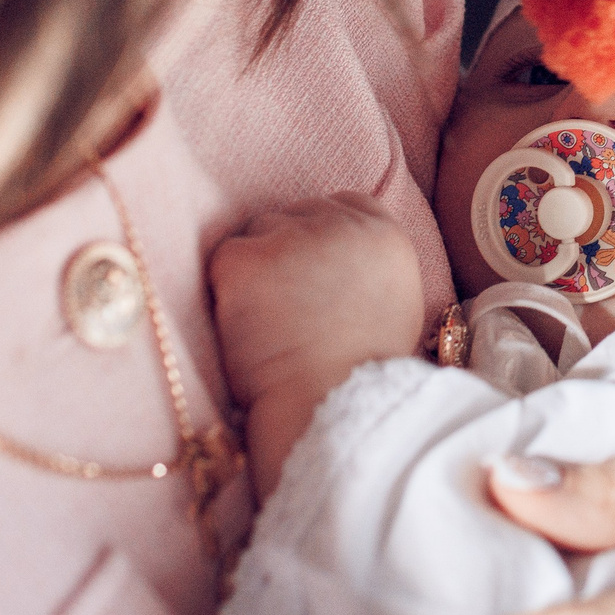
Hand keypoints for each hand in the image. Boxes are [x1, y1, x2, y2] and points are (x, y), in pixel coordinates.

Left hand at [209, 193, 425, 487]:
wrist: (332, 409)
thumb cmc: (360, 379)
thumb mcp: (392, 307)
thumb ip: (366, 268)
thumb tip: (331, 260)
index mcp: (384, 234)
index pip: (340, 205)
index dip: (318, 237)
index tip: (310, 275)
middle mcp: (341, 224)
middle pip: (292, 216)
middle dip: (282, 254)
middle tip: (284, 311)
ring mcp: (291, 237)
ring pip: (255, 235)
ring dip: (254, 272)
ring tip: (270, 328)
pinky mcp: (246, 259)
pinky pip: (222, 263)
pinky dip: (225, 296)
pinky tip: (248, 333)